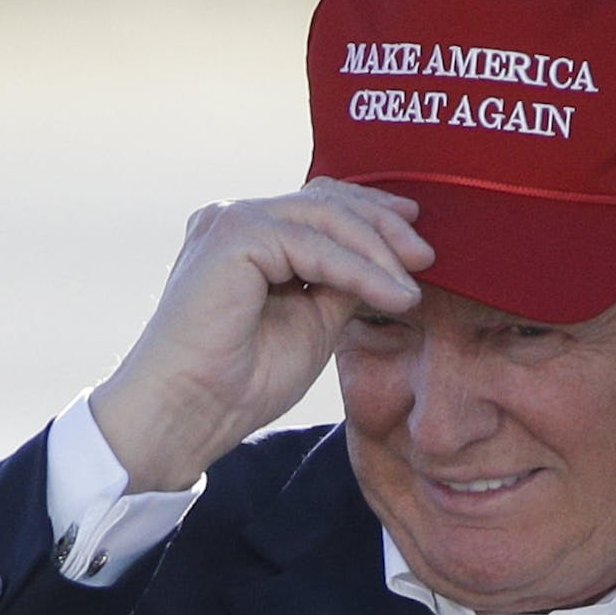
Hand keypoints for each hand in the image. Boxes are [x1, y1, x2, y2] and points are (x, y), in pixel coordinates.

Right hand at [89, 178, 434, 492]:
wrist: (190, 413)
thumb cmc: (241, 380)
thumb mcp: (314, 321)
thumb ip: (344, 284)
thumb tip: (392, 262)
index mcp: (248, 237)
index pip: (319, 206)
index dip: (372, 215)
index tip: (415, 239)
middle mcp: (234, 220)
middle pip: (325, 201)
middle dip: (383, 226)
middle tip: (426, 256)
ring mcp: (230, 222)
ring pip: (325, 218)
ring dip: (378, 253)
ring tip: (410, 291)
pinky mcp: (233, 236)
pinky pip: (313, 245)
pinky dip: (359, 270)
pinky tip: (392, 296)